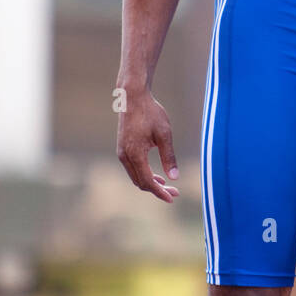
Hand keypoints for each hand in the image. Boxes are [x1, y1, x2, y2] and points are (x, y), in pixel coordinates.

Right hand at [116, 87, 179, 202]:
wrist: (133, 97)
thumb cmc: (150, 113)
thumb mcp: (164, 134)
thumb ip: (169, 157)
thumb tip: (174, 178)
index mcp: (135, 154)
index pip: (147, 182)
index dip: (160, 193)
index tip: (173, 198)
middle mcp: (125, 156)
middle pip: (140, 183)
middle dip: (157, 190)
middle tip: (174, 193)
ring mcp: (121, 153)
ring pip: (135, 177)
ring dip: (150, 183)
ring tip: (166, 186)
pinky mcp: (122, 148)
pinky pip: (132, 169)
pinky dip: (144, 174)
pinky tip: (156, 174)